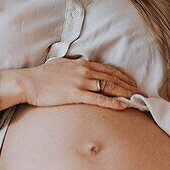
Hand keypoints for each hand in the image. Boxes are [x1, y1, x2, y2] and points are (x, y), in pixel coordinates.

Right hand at [0, 57, 138, 110]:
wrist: (29, 82)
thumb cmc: (42, 75)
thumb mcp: (60, 65)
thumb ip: (73, 66)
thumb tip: (80, 67)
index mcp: (82, 63)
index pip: (107, 69)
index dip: (122, 76)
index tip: (132, 82)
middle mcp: (84, 71)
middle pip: (112, 78)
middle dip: (128, 85)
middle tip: (141, 92)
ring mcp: (81, 82)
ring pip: (109, 87)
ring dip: (125, 93)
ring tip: (137, 99)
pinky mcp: (76, 94)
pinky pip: (99, 99)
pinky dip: (113, 102)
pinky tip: (123, 106)